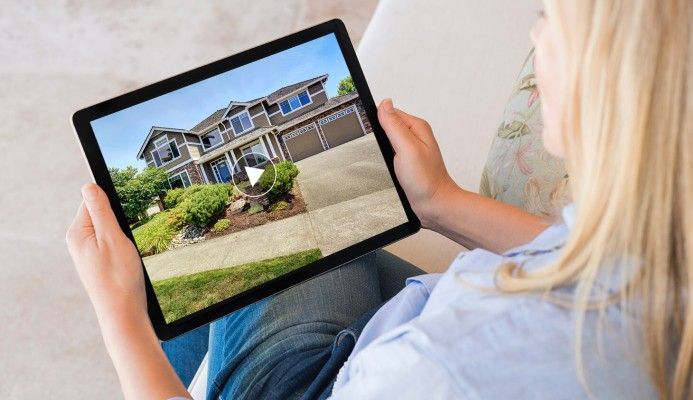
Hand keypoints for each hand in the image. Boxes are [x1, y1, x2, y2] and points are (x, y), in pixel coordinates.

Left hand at [66, 184, 145, 319]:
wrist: (123, 312)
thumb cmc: (119, 277)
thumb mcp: (112, 237)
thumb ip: (100, 210)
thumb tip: (89, 185)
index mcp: (77, 232)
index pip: (92, 201)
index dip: (111, 204)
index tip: (124, 216)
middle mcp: (77, 241)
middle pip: (99, 214)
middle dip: (117, 220)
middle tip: (126, 239)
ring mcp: (87, 252)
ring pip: (107, 229)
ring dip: (121, 235)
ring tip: (126, 253)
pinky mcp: (96, 261)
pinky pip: (108, 242)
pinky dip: (120, 246)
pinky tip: (125, 259)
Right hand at [377, 99, 457, 228]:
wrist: (434, 205)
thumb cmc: (426, 180)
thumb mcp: (407, 147)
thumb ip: (394, 125)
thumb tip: (384, 103)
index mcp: (417, 127)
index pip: (390, 113)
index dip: (377, 120)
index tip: (370, 132)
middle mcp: (414, 136)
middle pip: (387, 126)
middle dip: (378, 136)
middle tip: (378, 149)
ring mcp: (410, 150)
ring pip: (387, 141)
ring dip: (380, 148)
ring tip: (382, 159)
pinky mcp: (406, 162)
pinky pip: (390, 153)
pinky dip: (384, 158)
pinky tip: (384, 165)